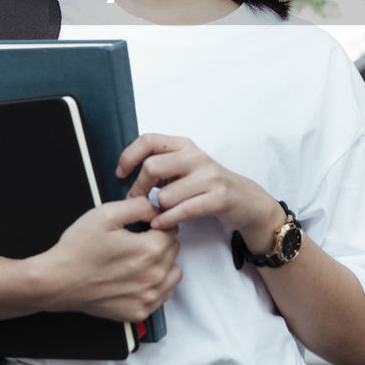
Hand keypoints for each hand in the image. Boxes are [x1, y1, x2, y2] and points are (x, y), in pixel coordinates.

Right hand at [37, 196, 180, 322]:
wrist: (57, 281)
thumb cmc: (78, 248)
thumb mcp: (106, 214)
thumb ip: (139, 205)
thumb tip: (159, 206)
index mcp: (150, 250)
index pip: (172, 229)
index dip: (157, 223)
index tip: (143, 226)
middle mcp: (154, 276)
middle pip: (174, 250)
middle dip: (159, 242)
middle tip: (135, 241)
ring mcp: (147, 298)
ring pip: (173, 273)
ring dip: (162, 264)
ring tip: (138, 260)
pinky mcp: (139, 312)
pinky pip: (162, 295)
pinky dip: (155, 286)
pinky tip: (135, 278)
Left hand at [117, 133, 284, 247]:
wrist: (244, 199)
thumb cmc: (206, 185)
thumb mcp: (184, 167)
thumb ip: (161, 164)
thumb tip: (126, 171)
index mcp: (184, 145)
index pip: (149, 139)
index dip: (129, 155)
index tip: (120, 173)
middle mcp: (196, 157)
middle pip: (152, 167)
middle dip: (139, 188)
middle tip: (136, 201)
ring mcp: (209, 176)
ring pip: (165, 195)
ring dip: (156, 209)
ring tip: (157, 214)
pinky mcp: (218, 197)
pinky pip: (182, 211)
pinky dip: (166, 220)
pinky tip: (161, 224)